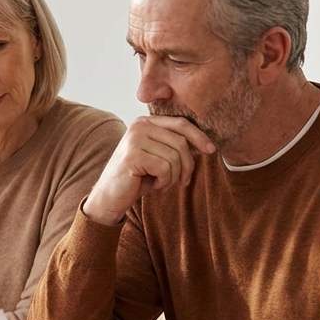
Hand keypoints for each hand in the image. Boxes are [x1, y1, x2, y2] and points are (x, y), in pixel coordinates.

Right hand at [83, 115, 214, 224]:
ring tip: (160, 182)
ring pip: (175, 157)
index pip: (181, 123)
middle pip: (181, 142)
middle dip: (186, 165)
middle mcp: (139, 126)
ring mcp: (135, 139)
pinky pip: (165, 168)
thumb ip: (173, 144)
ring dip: (173, 176)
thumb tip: (205, 144)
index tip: (211, 150)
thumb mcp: (157, 156)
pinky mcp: (133, 155)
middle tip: (181, 181)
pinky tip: (152, 185)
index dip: (199, 136)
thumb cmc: (136, 178)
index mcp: (145, 122)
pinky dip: (164, 181)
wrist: (109, 197)